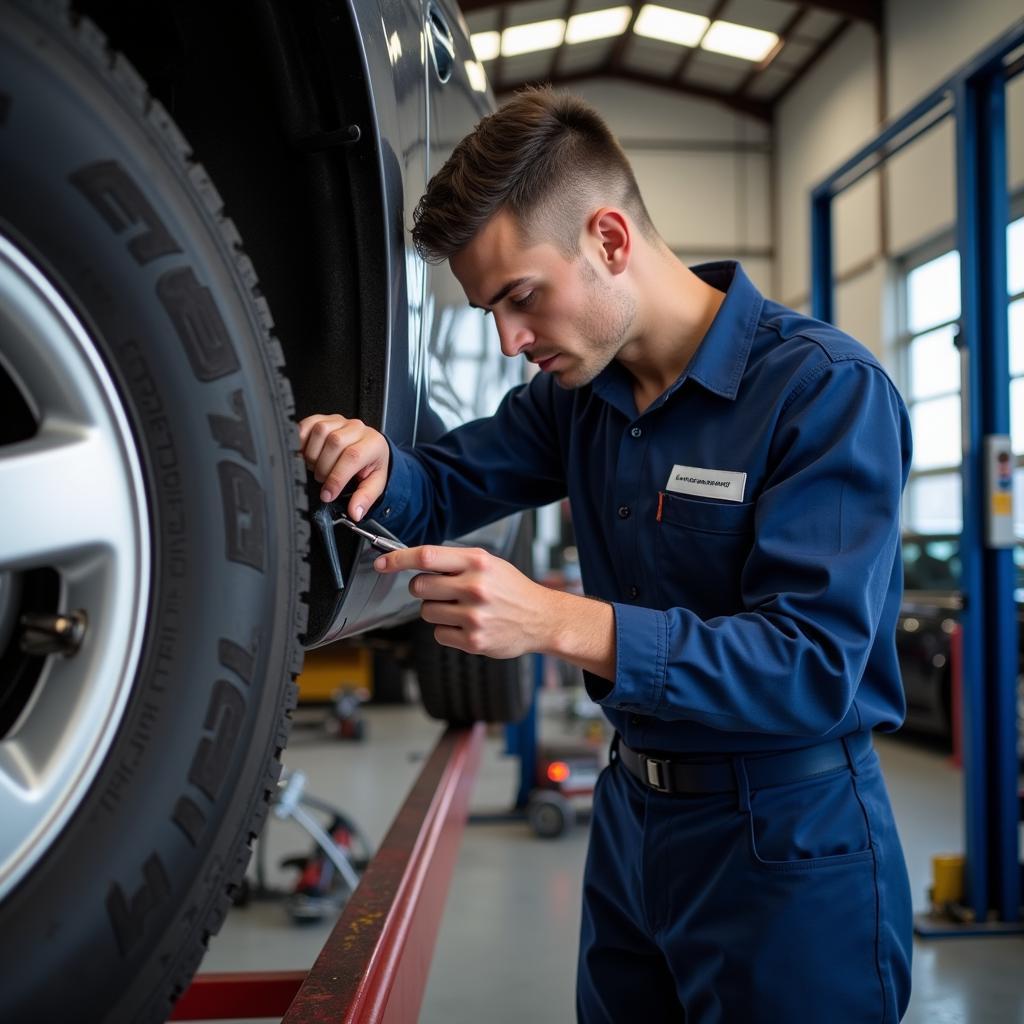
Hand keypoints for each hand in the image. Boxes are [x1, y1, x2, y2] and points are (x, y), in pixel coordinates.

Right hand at [298, 413, 389, 520]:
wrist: (370, 448)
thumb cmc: (371, 464)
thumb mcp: (375, 483)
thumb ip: (365, 498)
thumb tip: (355, 512)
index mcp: (373, 443)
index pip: (352, 456)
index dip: (336, 478)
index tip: (327, 494)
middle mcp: (357, 428)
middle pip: (334, 443)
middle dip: (324, 467)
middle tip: (323, 479)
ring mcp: (340, 421)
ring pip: (320, 431)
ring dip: (313, 454)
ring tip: (317, 466)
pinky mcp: (324, 418)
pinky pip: (308, 424)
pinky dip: (302, 441)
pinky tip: (305, 454)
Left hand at [374, 545, 553, 658]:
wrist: (542, 619)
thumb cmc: (512, 589)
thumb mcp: (488, 563)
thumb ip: (454, 562)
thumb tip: (414, 561)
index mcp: (477, 563)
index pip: (425, 557)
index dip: (398, 559)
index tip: (382, 563)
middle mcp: (475, 588)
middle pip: (419, 587)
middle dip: (421, 589)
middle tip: (440, 590)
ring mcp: (474, 616)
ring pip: (426, 612)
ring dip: (436, 610)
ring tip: (461, 609)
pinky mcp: (473, 640)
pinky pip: (438, 633)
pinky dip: (447, 630)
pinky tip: (467, 625)